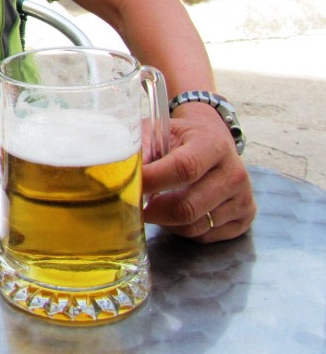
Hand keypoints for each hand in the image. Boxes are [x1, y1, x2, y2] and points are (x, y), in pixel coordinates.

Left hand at [142, 106, 255, 242]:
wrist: (213, 141)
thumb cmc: (179, 138)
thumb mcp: (159, 131)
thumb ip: (141, 149)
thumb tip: (124, 173)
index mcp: (213, 145)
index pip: (183, 168)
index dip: (153, 182)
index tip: (130, 187)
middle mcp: (234, 173)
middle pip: (188, 206)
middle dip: (154, 211)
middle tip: (134, 205)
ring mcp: (243, 198)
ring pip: (194, 226)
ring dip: (166, 221)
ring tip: (156, 204)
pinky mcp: (244, 218)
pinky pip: (204, 236)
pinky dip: (182, 229)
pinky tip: (175, 212)